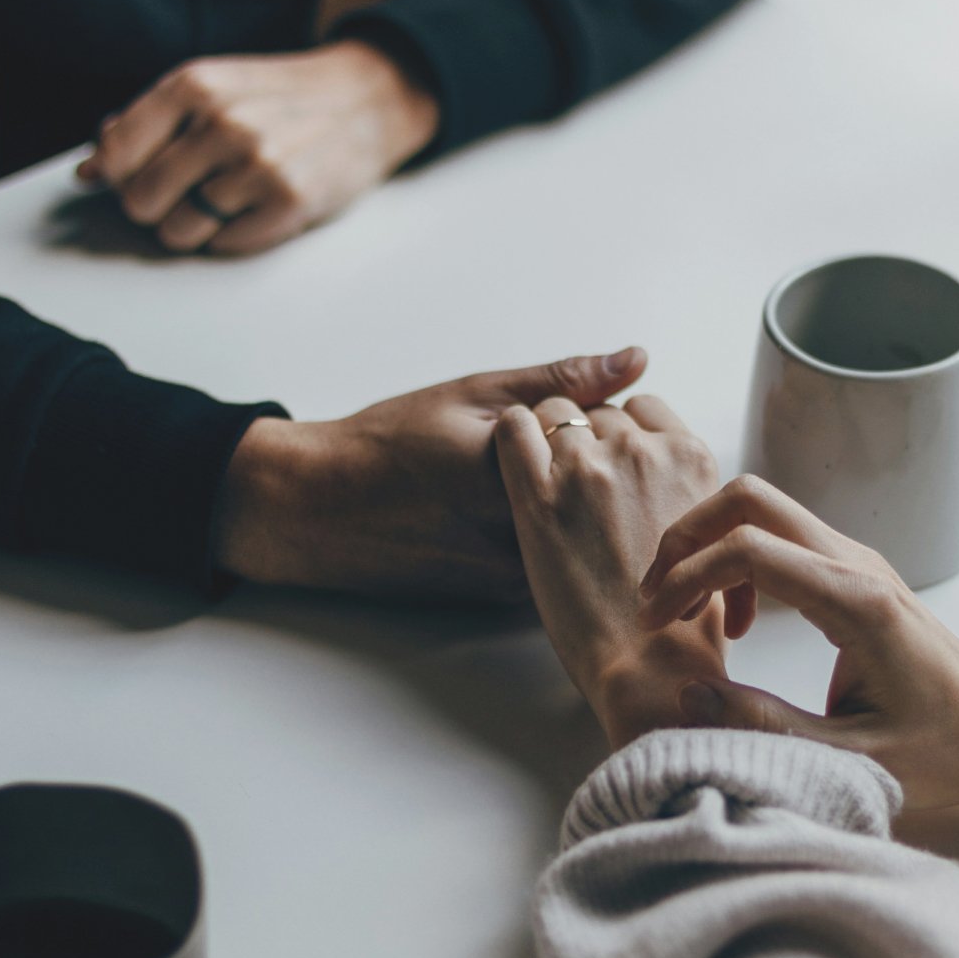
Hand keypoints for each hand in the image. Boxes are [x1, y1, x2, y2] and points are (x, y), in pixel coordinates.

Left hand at [77, 40, 439, 255]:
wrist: (366, 100)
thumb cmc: (281, 98)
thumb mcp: (213, 86)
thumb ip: (147, 124)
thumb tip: (88, 171)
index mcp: (194, 86)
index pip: (115, 155)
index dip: (117, 177)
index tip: (136, 178)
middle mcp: (222, 123)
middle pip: (141, 201)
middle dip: (156, 207)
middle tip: (187, 193)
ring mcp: (257, 165)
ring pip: (179, 232)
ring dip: (195, 227)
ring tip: (226, 201)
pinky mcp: (288, 203)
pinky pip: (224, 245)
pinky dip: (232, 236)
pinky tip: (255, 209)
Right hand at [215, 348, 646, 599]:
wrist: (322, 512)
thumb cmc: (390, 445)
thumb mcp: (475, 394)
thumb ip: (561, 380)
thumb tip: (635, 359)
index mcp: (523, 478)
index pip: (614, 446)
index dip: (602, 423)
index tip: (570, 413)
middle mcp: (527, 537)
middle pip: (610, 498)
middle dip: (602, 468)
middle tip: (549, 446)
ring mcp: (521, 576)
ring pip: (589, 535)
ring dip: (584, 508)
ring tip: (513, 483)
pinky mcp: (510, 598)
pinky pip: (563, 562)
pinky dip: (560, 537)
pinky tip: (509, 514)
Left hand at [494, 395, 725, 748]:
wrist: (650, 665)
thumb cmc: (683, 620)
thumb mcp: (710, 537)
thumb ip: (687, 494)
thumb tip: (666, 484)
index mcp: (690, 458)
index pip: (644, 408)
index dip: (623, 431)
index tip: (611, 462)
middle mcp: (643, 452)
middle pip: (599, 411)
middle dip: (585, 439)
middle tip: (575, 487)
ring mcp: (589, 468)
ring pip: (555, 411)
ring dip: (547, 439)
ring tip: (545, 484)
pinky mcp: (539, 495)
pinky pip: (513, 426)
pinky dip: (511, 436)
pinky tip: (513, 465)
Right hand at [637, 476, 958, 809]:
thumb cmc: (943, 750)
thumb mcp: (850, 758)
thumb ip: (765, 727)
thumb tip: (689, 697)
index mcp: (856, 602)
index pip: (748, 548)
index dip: (686, 577)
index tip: (657, 624)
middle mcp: (856, 564)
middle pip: (749, 498)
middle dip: (687, 537)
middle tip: (658, 601)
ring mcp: (858, 560)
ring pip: (762, 509)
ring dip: (710, 547)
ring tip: (688, 614)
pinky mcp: (854, 571)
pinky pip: (781, 537)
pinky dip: (738, 561)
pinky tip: (737, 623)